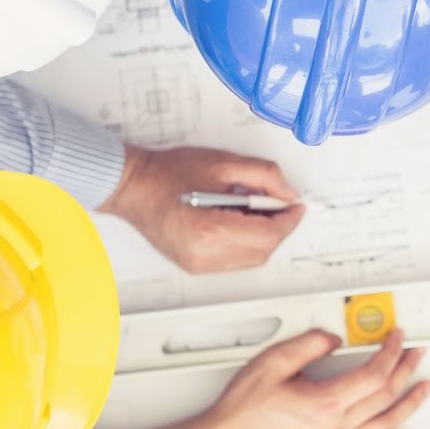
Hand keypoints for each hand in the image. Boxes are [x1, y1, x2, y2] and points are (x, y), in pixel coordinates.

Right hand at [99, 144, 305, 271]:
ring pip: (250, 259)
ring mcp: (197, 264)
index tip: (296, 207)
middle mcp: (204, 254)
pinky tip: (239, 221)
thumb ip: (264, 176)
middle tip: (281, 205)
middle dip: (278, 229)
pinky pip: (233, 260)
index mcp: (211, 230)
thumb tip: (288, 194)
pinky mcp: (193, 265)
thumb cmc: (167, 173)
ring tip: (257, 210)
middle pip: (262, 252)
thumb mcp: (224, 163)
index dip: (288, 220)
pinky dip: (245, 243)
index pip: (268, 235)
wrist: (133, 186)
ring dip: (262, 237)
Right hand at [121, 330, 429, 428]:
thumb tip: (334, 338)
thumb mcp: (274, 362)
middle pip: (384, 396)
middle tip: (415, 353)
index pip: (374, 374)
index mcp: (326, 403)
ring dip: (408, 405)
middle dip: (405, 370)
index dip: (391, 352)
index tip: (396, 338)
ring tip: (423, 389)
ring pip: (383, 425)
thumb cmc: (244, 408)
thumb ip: (309, 344)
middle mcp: (335, 428)